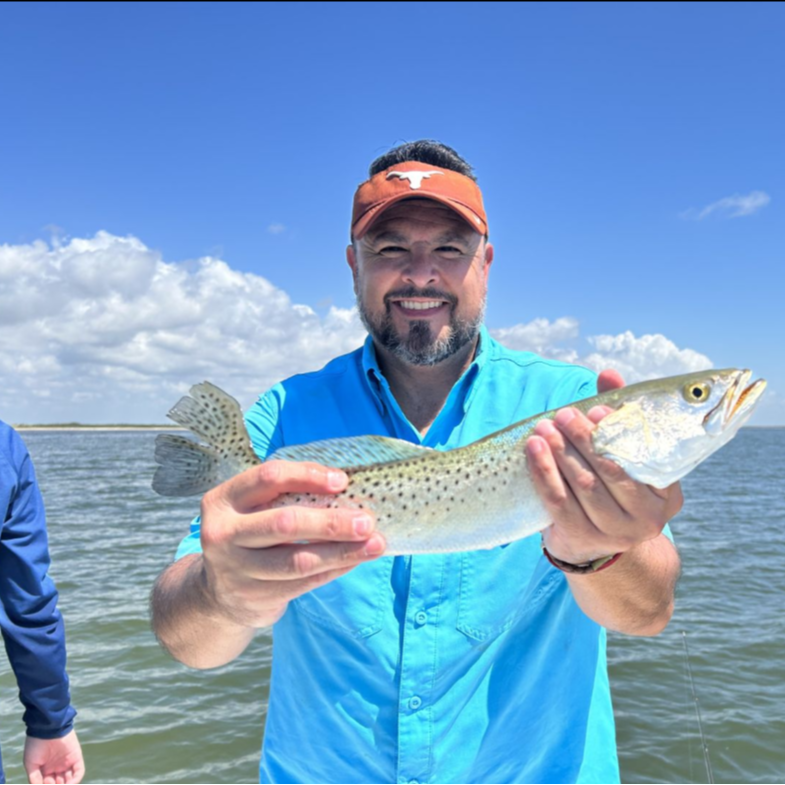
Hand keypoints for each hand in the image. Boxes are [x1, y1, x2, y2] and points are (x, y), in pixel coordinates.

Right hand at [24, 730, 84, 784]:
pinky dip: (75, 780)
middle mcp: (57, 767)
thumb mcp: (31, 764)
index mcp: (46, 769)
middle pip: (60, 783)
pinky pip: (79, 771)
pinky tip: (69, 784)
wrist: (46, 728)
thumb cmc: (35, 745)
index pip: (49, 784)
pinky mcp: (76, 757)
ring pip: (70, 779)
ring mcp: (67, 762)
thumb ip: (34, 778)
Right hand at [198, 460, 385, 628]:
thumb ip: (286, 495)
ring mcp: (237, 570)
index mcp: (223, 500)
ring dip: (342, 551)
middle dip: (332, 521)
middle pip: (285, 523)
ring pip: (299, 560)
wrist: (218, 594)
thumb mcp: (253, 509)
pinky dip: (335, 569)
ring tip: (374, 544)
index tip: (342, 481)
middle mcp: (223, 534)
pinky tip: (356, 560)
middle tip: (367, 521)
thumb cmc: (249, 534)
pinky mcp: (255, 597)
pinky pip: (305, 582)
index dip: (308, 476)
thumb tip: (346, 488)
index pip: (269, 478)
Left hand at [526, 370, 682, 564]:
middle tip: (563, 414)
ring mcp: (615, 533)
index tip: (596, 410)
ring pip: (584, 487)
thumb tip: (609, 374)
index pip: (645, 458)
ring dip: (560, 454)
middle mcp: (648, 517)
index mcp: (666, 493)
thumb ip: (618, 416)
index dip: (619, 432)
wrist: (594, 542)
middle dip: (584, 440)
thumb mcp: (622, 454)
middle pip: (611, 472)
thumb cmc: (610, 484)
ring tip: (543, 428)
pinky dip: (543, 473)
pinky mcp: (582, 539)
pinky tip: (532, 451)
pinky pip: (558, 502)